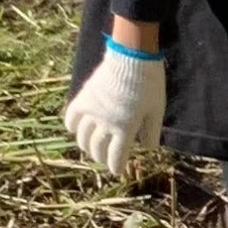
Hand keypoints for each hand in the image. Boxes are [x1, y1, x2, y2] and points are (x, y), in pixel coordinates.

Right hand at [63, 42, 166, 179]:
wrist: (132, 57)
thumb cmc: (149, 84)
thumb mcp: (157, 110)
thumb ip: (152, 132)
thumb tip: (148, 149)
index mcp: (125, 128)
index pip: (116, 156)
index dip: (116, 167)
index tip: (117, 171)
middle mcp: (105, 123)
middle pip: (98, 149)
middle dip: (101, 158)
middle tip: (105, 159)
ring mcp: (92, 111)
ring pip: (83, 137)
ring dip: (86, 146)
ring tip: (91, 147)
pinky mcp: (83, 98)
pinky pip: (71, 118)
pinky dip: (72, 126)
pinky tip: (76, 130)